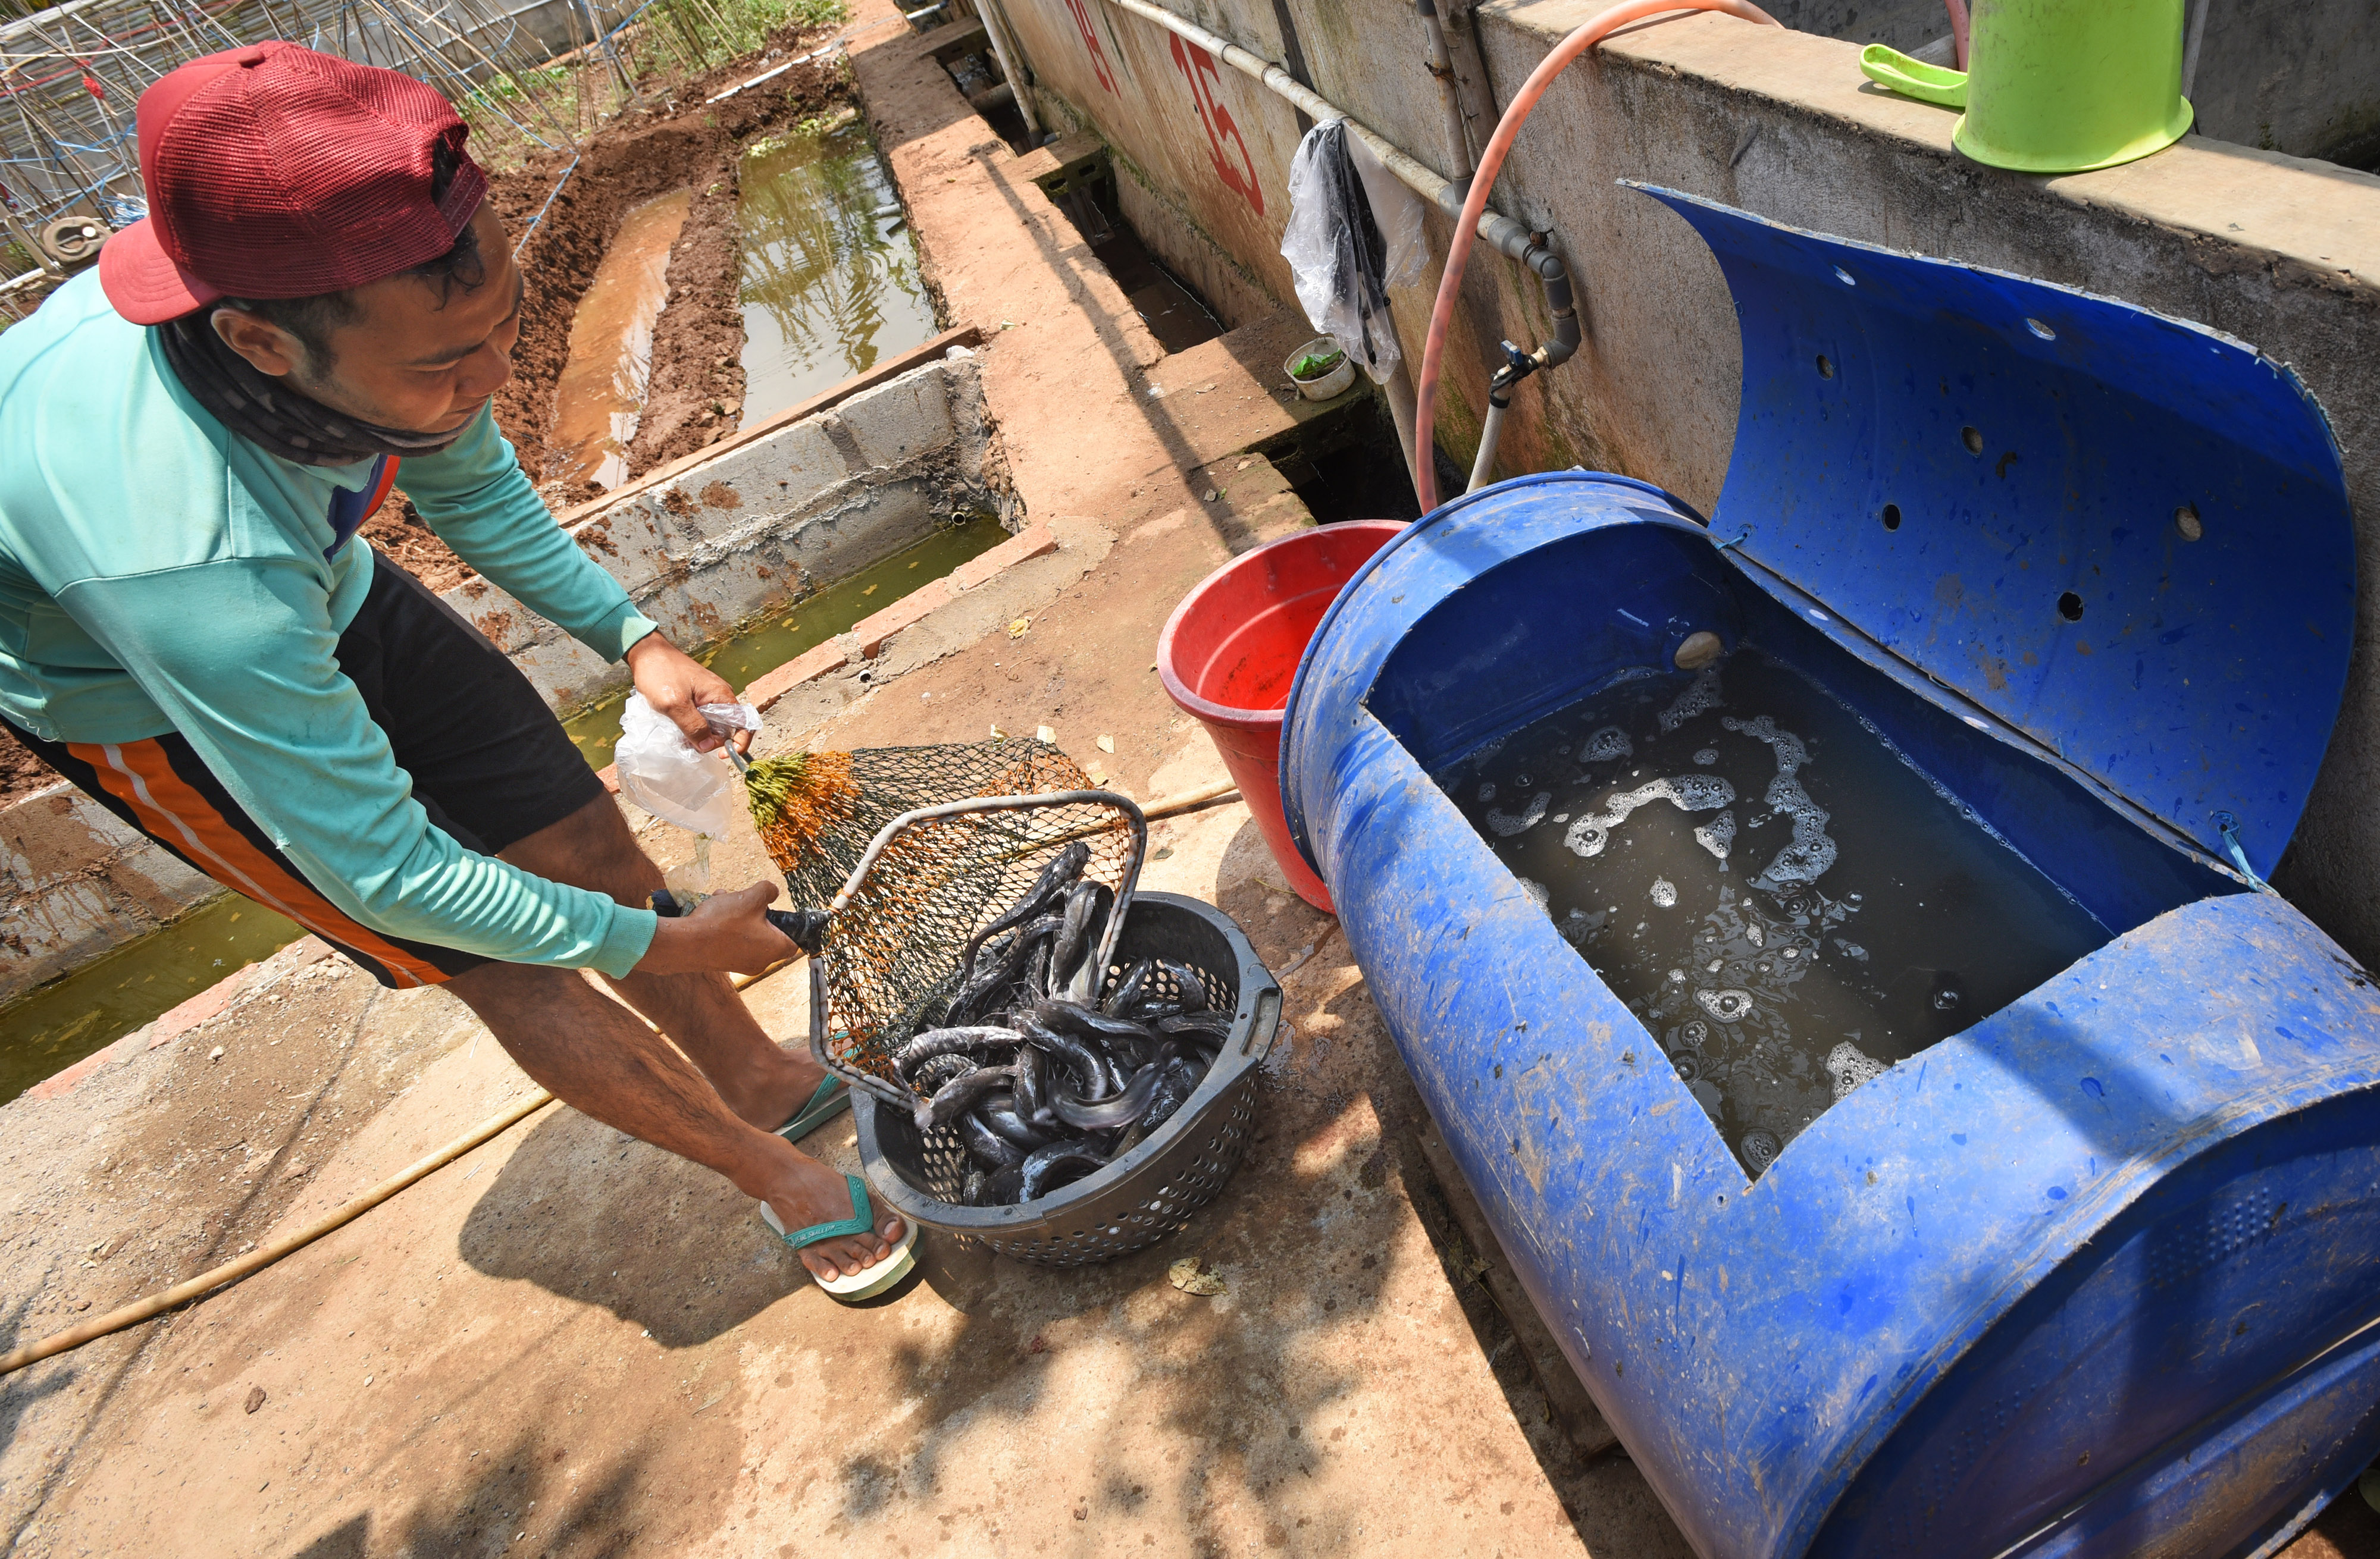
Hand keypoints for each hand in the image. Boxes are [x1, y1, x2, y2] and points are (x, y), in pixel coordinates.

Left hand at [625, 631, 748, 754]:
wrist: (646, 653)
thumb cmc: (660, 673)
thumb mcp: (674, 704)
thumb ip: (693, 726)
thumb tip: (707, 747)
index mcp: (721, 695)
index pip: (745, 723)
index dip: (739, 742)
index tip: (721, 754)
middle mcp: (720, 696)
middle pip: (727, 728)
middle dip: (711, 741)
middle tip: (689, 744)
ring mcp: (708, 697)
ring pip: (712, 725)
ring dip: (699, 735)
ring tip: (680, 736)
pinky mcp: (697, 698)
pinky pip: (701, 719)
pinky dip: (692, 728)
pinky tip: (677, 728)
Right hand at [635, 881, 797, 974]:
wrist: (686, 944)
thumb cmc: (724, 923)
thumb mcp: (751, 898)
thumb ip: (768, 891)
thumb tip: (772, 892)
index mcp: (774, 949)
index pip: (794, 942)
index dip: (790, 926)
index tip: (778, 913)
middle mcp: (761, 962)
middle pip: (767, 934)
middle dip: (755, 912)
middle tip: (745, 900)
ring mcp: (741, 964)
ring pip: (746, 933)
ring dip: (737, 914)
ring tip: (723, 898)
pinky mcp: (723, 963)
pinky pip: (731, 940)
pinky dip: (725, 925)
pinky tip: (712, 909)